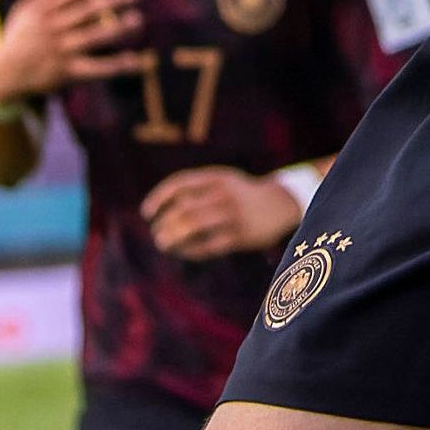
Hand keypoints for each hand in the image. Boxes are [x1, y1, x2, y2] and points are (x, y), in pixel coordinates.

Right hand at [0, 0, 147, 104]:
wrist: (1, 74)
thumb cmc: (17, 38)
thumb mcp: (24, 10)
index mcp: (45, 9)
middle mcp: (54, 27)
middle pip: (89, 9)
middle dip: (113, 0)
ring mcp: (61, 49)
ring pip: (94, 36)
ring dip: (117, 27)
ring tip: (138, 19)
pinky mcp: (66, 71)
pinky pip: (96, 68)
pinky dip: (117, 64)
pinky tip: (136, 60)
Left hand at [141, 167, 305, 261]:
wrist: (282, 203)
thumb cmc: (242, 194)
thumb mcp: (222, 181)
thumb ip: (195, 190)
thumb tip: (160, 209)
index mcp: (216, 177)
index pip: (180, 184)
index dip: (159, 198)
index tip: (146, 213)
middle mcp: (224, 194)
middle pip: (184, 209)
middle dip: (165, 224)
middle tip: (157, 235)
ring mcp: (234, 215)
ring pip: (194, 226)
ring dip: (174, 238)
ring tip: (163, 245)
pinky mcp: (242, 235)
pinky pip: (209, 245)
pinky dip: (192, 251)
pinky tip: (183, 252)